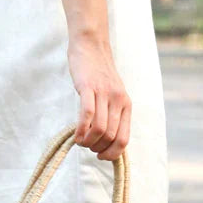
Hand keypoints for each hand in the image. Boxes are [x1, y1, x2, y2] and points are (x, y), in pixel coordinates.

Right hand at [67, 34, 130, 159]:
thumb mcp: (113, 94)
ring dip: (88, 141)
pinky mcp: (88, 88)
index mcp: (126, 104)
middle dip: (97, 148)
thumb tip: (105, 140)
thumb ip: (112, 113)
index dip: (112, 153)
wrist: (91, 46)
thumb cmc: (98, 73)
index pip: (124, 139)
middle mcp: (118, 100)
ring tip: (81, 141)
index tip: (101, 156)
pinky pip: (87, 115)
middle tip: (88, 146)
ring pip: (99, 129)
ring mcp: (104, 94)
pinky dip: (81, 130)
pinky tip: (76, 135)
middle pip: (110, 137)